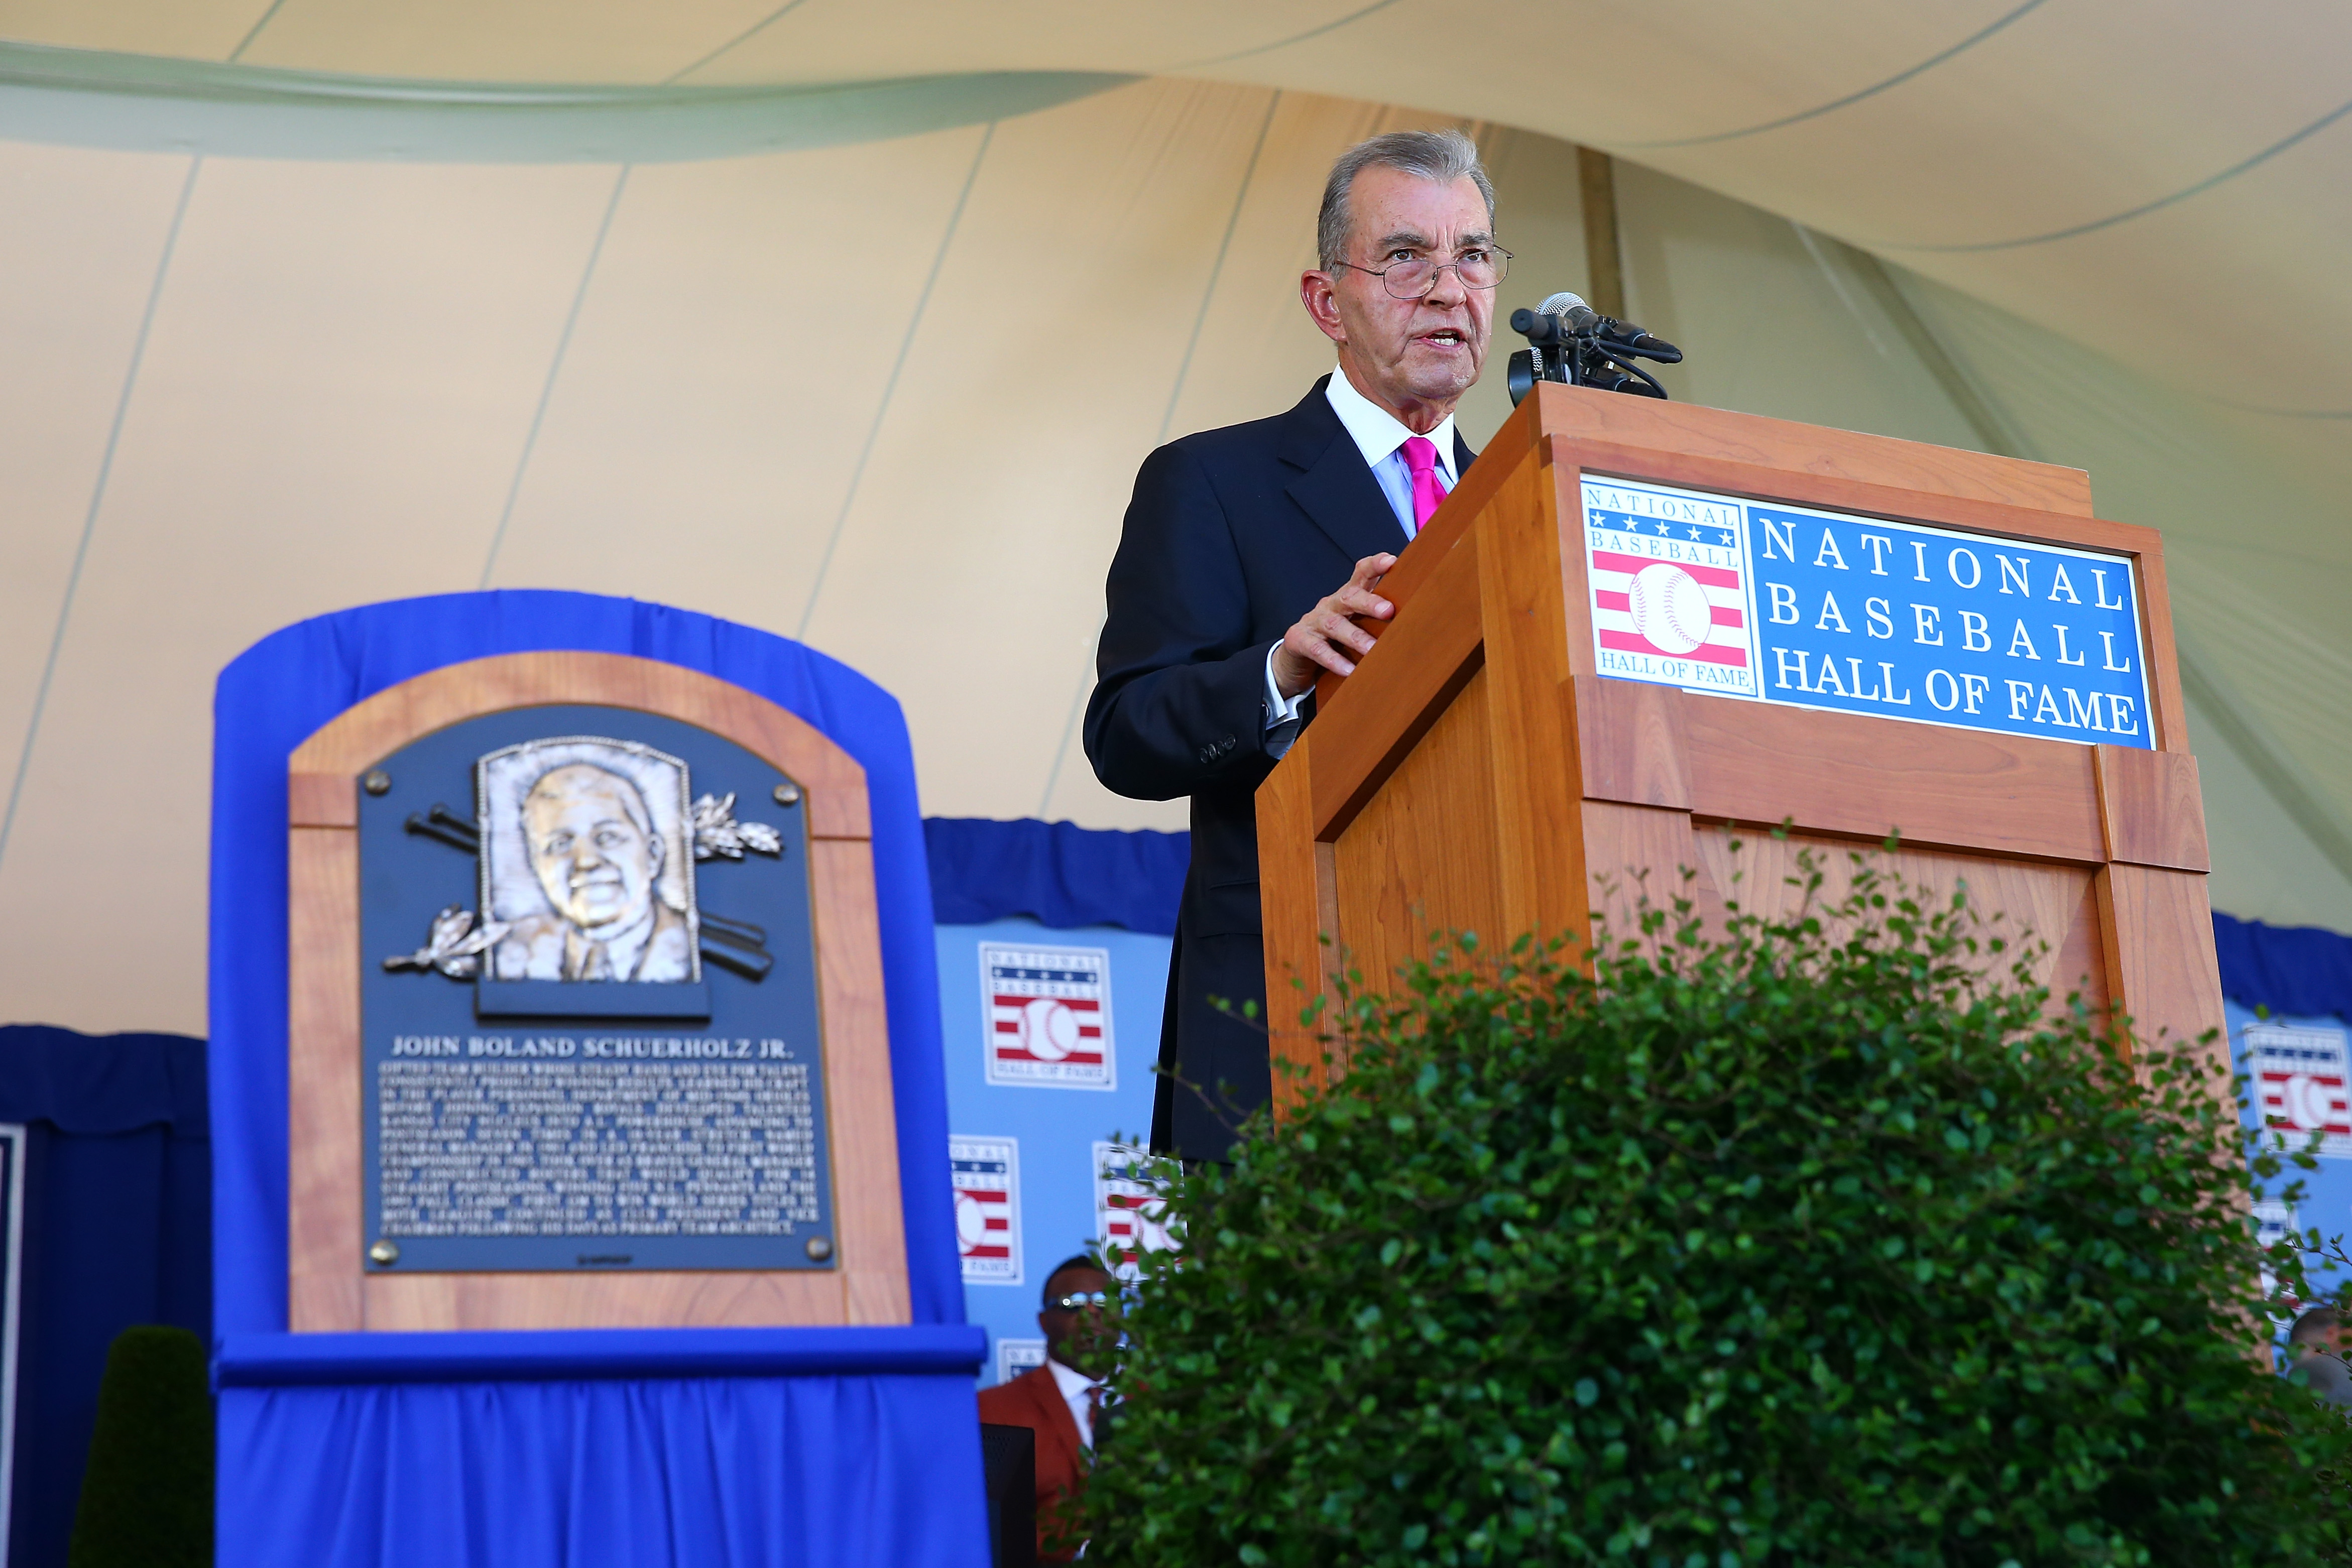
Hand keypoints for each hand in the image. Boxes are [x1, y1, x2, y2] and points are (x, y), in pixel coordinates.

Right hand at [1271, 553, 1396, 697]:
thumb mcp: (1356, 621)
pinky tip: (1350, 671)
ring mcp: (1314, 621)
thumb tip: (1420, 618)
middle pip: (1349, 597)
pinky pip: (1318, 650)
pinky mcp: (1300, 640)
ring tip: (1373, 649)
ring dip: (1356, 637)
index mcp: (1348, 596)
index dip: (1375, 565)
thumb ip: (1379, 616)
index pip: (1361, 573)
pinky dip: (1334, 660)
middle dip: (1368, 602)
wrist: (1296, 652)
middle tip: (1388, 610)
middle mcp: (1331, 604)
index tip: (1392, 561)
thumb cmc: (1336, 635)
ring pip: (1336, 625)